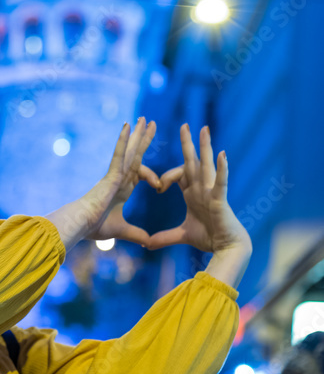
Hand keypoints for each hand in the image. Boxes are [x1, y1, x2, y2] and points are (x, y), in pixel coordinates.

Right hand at [84, 117, 160, 245]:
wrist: (81, 225)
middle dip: (143, 140)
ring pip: (129, 151)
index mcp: (121, 189)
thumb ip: (136, 234)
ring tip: (144, 119)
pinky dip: (123, 140)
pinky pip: (119, 154)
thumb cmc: (95, 227)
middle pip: (135, 155)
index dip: (151, 176)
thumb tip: (149, 243)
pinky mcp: (111, 174)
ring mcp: (115, 175)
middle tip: (151, 123)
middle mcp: (119, 178)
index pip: (139, 174)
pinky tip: (128, 126)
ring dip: (137, 135)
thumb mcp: (122, 231)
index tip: (161, 185)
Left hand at [149, 125, 250, 252]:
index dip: (166, 178)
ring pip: (207, 165)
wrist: (226, 248)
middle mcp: (202, 188)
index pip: (178, 174)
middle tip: (184, 125)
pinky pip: (221, 181)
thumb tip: (147, 244)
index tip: (158, 188)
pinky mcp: (220, 199)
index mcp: (192, 193)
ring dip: (205, 146)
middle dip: (188, 144)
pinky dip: (222, 169)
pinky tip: (223, 155)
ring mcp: (211, 191)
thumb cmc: (208, 238)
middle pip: (193, 161)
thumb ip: (164, 237)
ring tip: (204, 129)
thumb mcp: (182, 235)